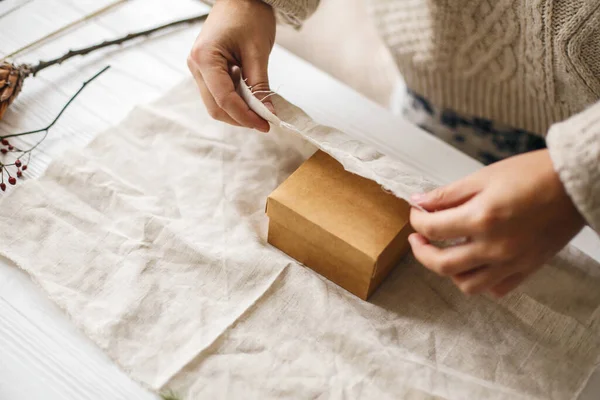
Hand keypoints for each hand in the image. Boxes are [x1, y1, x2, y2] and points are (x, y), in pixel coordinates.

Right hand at [187, 0, 275, 131]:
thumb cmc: (249, 15)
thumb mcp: (258, 52)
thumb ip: (260, 86)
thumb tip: (268, 114)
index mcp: (205, 58)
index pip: (224, 99)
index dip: (246, 117)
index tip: (266, 125)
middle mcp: (196, 66)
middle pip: (216, 107)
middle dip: (240, 118)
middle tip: (264, 122)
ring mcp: (198, 69)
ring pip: (216, 104)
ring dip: (238, 111)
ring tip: (260, 109)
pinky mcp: (206, 70)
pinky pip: (218, 94)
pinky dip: (235, 101)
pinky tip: (250, 98)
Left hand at [408, 149, 584, 297]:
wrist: (575, 184)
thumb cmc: (533, 174)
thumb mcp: (483, 177)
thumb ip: (447, 194)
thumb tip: (419, 203)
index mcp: (481, 219)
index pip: (432, 228)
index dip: (417, 220)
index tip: (417, 212)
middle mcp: (494, 247)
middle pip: (442, 264)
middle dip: (422, 251)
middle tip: (418, 239)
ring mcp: (511, 262)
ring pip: (466, 284)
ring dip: (448, 271)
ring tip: (444, 253)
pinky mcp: (527, 269)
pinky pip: (495, 288)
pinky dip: (479, 280)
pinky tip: (474, 264)